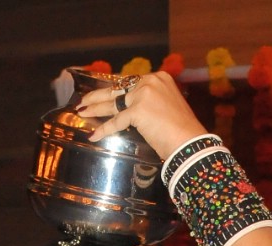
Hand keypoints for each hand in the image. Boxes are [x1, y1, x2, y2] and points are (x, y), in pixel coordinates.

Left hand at [76, 69, 204, 161]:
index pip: (130, 83)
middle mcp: (150, 81)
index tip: (103, 94)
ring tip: (82, 112)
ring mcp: (143, 94)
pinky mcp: (138, 110)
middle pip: (119, 89)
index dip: (115, 90)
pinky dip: (104, 130)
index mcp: (159, 78)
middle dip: (99, 96)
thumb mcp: (167, 108)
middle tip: (84, 100)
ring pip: (113, 103)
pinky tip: (94, 135)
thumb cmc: (182, 132)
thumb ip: (152, 104)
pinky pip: (116, 121)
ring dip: (95, 108)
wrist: (189, 142)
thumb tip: (135, 114)